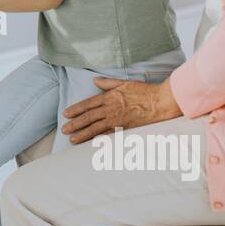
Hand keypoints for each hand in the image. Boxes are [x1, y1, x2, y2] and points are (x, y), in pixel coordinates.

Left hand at [60, 76, 180, 143]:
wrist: (160, 102)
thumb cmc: (144, 91)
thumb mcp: (124, 83)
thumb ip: (108, 83)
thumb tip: (94, 80)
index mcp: (109, 97)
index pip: (88, 104)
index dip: (76, 109)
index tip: (66, 114)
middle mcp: (110, 109)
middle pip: (88, 117)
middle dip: (74, 124)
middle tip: (64, 130)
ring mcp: (117, 120)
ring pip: (95, 128)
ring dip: (82, 134)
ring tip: (72, 140)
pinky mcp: (125, 129)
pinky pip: (109, 136)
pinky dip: (99, 141)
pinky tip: (90, 145)